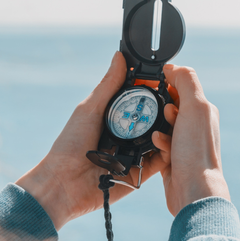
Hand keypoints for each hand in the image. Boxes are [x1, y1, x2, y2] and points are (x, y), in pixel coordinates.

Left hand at [16, 52, 167, 229]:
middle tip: (176, 99)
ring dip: (168, 129)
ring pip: (161, 139)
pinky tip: (167, 141)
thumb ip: (108, 85)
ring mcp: (136, 155)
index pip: (141, 101)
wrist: (63, 183)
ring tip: (174, 117)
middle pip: (155, 119)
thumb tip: (120, 56)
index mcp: (115, 118)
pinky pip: (160, 161)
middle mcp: (128, 136)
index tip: (167, 77)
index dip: (154, 90)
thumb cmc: (70, 145)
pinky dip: (166, 151)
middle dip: (167, 109)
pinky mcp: (141, 174)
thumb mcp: (90, 109)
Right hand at [150, 65, 229, 215]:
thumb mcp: (195, 107)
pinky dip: (156, 143)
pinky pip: (157, 143)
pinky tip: (159, 147)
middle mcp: (196, 125)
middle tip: (163, 115)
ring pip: (161, 124)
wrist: (192, 190)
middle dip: (160, 107)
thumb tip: (173, 66)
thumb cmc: (196, 150)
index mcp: (204, 110)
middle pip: (169, 104)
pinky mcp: (172, 157)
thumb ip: (186, 81)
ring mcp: (184, 142)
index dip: (168, 83)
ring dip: (157, 126)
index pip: (182, 85)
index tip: (155, 86)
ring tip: (161, 134)